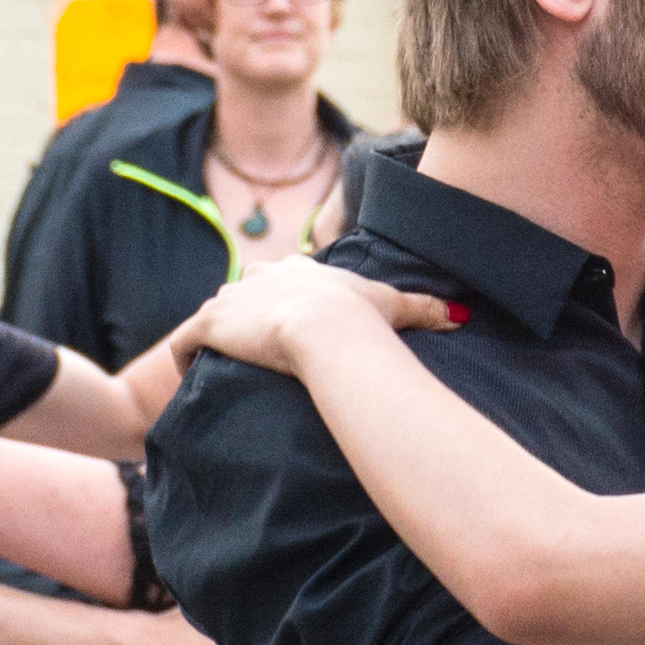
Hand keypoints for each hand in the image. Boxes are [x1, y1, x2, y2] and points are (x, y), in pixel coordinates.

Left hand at [172, 258, 448, 377]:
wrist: (327, 331)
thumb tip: (460, 314)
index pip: (282, 276)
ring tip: (222, 366)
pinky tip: (190, 376)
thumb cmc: (362, 320)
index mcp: (300, 268)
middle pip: (244, 289)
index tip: (287, 324)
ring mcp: (233, 298)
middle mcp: (262, 275)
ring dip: (217, 334)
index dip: (283, 299)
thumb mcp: (395, 307)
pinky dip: (184, 356)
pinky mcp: (210, 323)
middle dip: (246, 313)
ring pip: (217, 312)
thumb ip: (424, 307)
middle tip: (255, 348)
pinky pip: (186, 340)